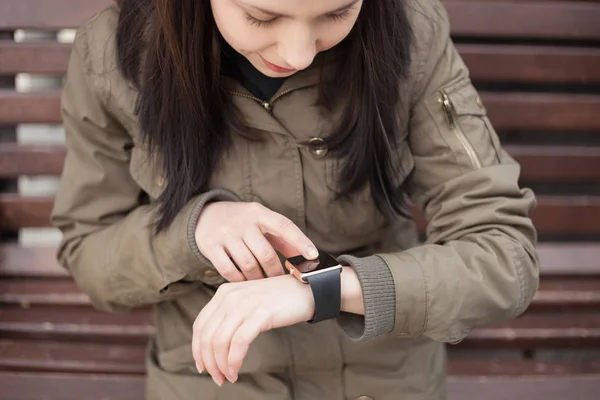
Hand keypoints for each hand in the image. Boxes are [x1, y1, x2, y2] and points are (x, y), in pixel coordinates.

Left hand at [192, 274, 313, 385]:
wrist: (308, 289)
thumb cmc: (280, 300)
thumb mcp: (248, 301)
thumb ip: (231, 315)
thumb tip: (217, 344)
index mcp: (224, 293)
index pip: (200, 325)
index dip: (197, 349)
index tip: (203, 366)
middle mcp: (230, 297)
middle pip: (207, 335)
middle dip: (208, 361)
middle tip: (217, 377)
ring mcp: (244, 304)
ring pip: (219, 341)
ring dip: (221, 365)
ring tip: (228, 377)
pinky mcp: (260, 314)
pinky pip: (239, 343)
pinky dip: (234, 361)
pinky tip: (236, 370)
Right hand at [195, 202, 317, 281]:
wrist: (205, 215)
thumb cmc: (242, 223)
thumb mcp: (261, 222)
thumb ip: (282, 239)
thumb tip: (307, 257)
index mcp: (259, 213)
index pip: (284, 225)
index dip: (300, 241)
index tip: (313, 255)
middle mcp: (243, 221)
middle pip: (266, 253)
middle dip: (275, 272)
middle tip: (279, 282)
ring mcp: (225, 234)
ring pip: (248, 264)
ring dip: (258, 279)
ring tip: (262, 284)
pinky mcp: (210, 246)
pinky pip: (228, 270)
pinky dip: (239, 281)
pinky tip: (245, 283)